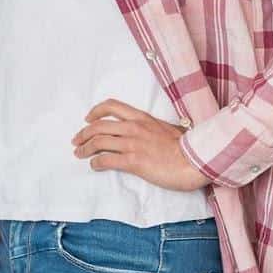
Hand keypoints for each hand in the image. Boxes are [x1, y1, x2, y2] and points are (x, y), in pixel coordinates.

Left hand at [71, 99, 209, 191]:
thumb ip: (153, 129)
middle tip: (76, 141)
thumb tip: (149, 134)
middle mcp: (134, 127)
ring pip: (98, 142)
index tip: (87, 119)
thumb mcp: (168, 129)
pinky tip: (94, 166)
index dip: (95, 111)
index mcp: (142, 118)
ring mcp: (133, 144)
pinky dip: (96, 163)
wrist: (196, 161)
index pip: (112, 106)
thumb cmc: (187, 148)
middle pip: (99, 126)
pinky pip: (107, 160)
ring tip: (79, 154)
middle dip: (83, 133)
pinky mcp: (133, 161)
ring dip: (85, 149)